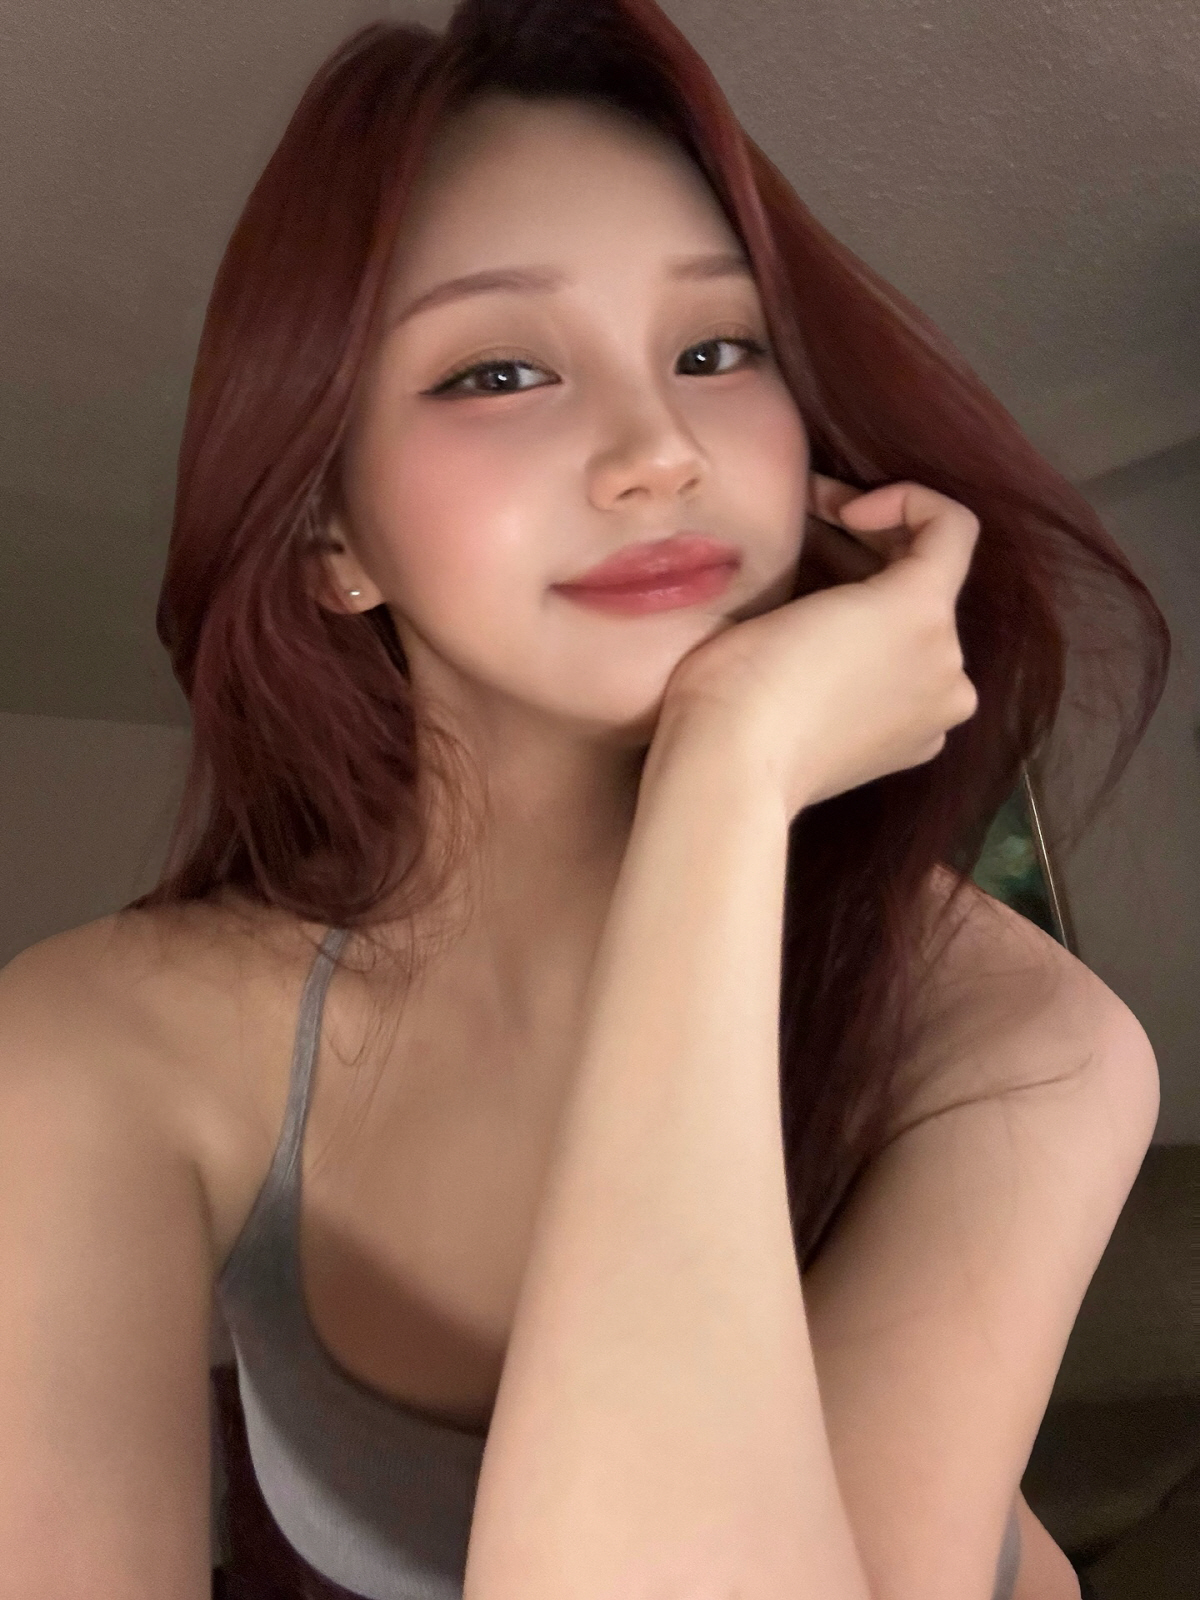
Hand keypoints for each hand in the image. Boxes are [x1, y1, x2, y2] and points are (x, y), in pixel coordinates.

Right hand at [657, 475, 982, 817]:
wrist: (732, 769)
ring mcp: (938, 715)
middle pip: (931, 583)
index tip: (844, 513)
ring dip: (875, 611)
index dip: (902, 499)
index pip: (952, 526)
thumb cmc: (743, 672)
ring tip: (812, 605)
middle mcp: (952, 662)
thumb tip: (845, 558)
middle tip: (813, 538)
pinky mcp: (913, 750)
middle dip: (875, 551)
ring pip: (919, 637)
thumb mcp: (788, 588)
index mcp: (925, 611)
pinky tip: (826, 665)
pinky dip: (879, 663)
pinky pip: (910, 684)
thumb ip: (844, 562)